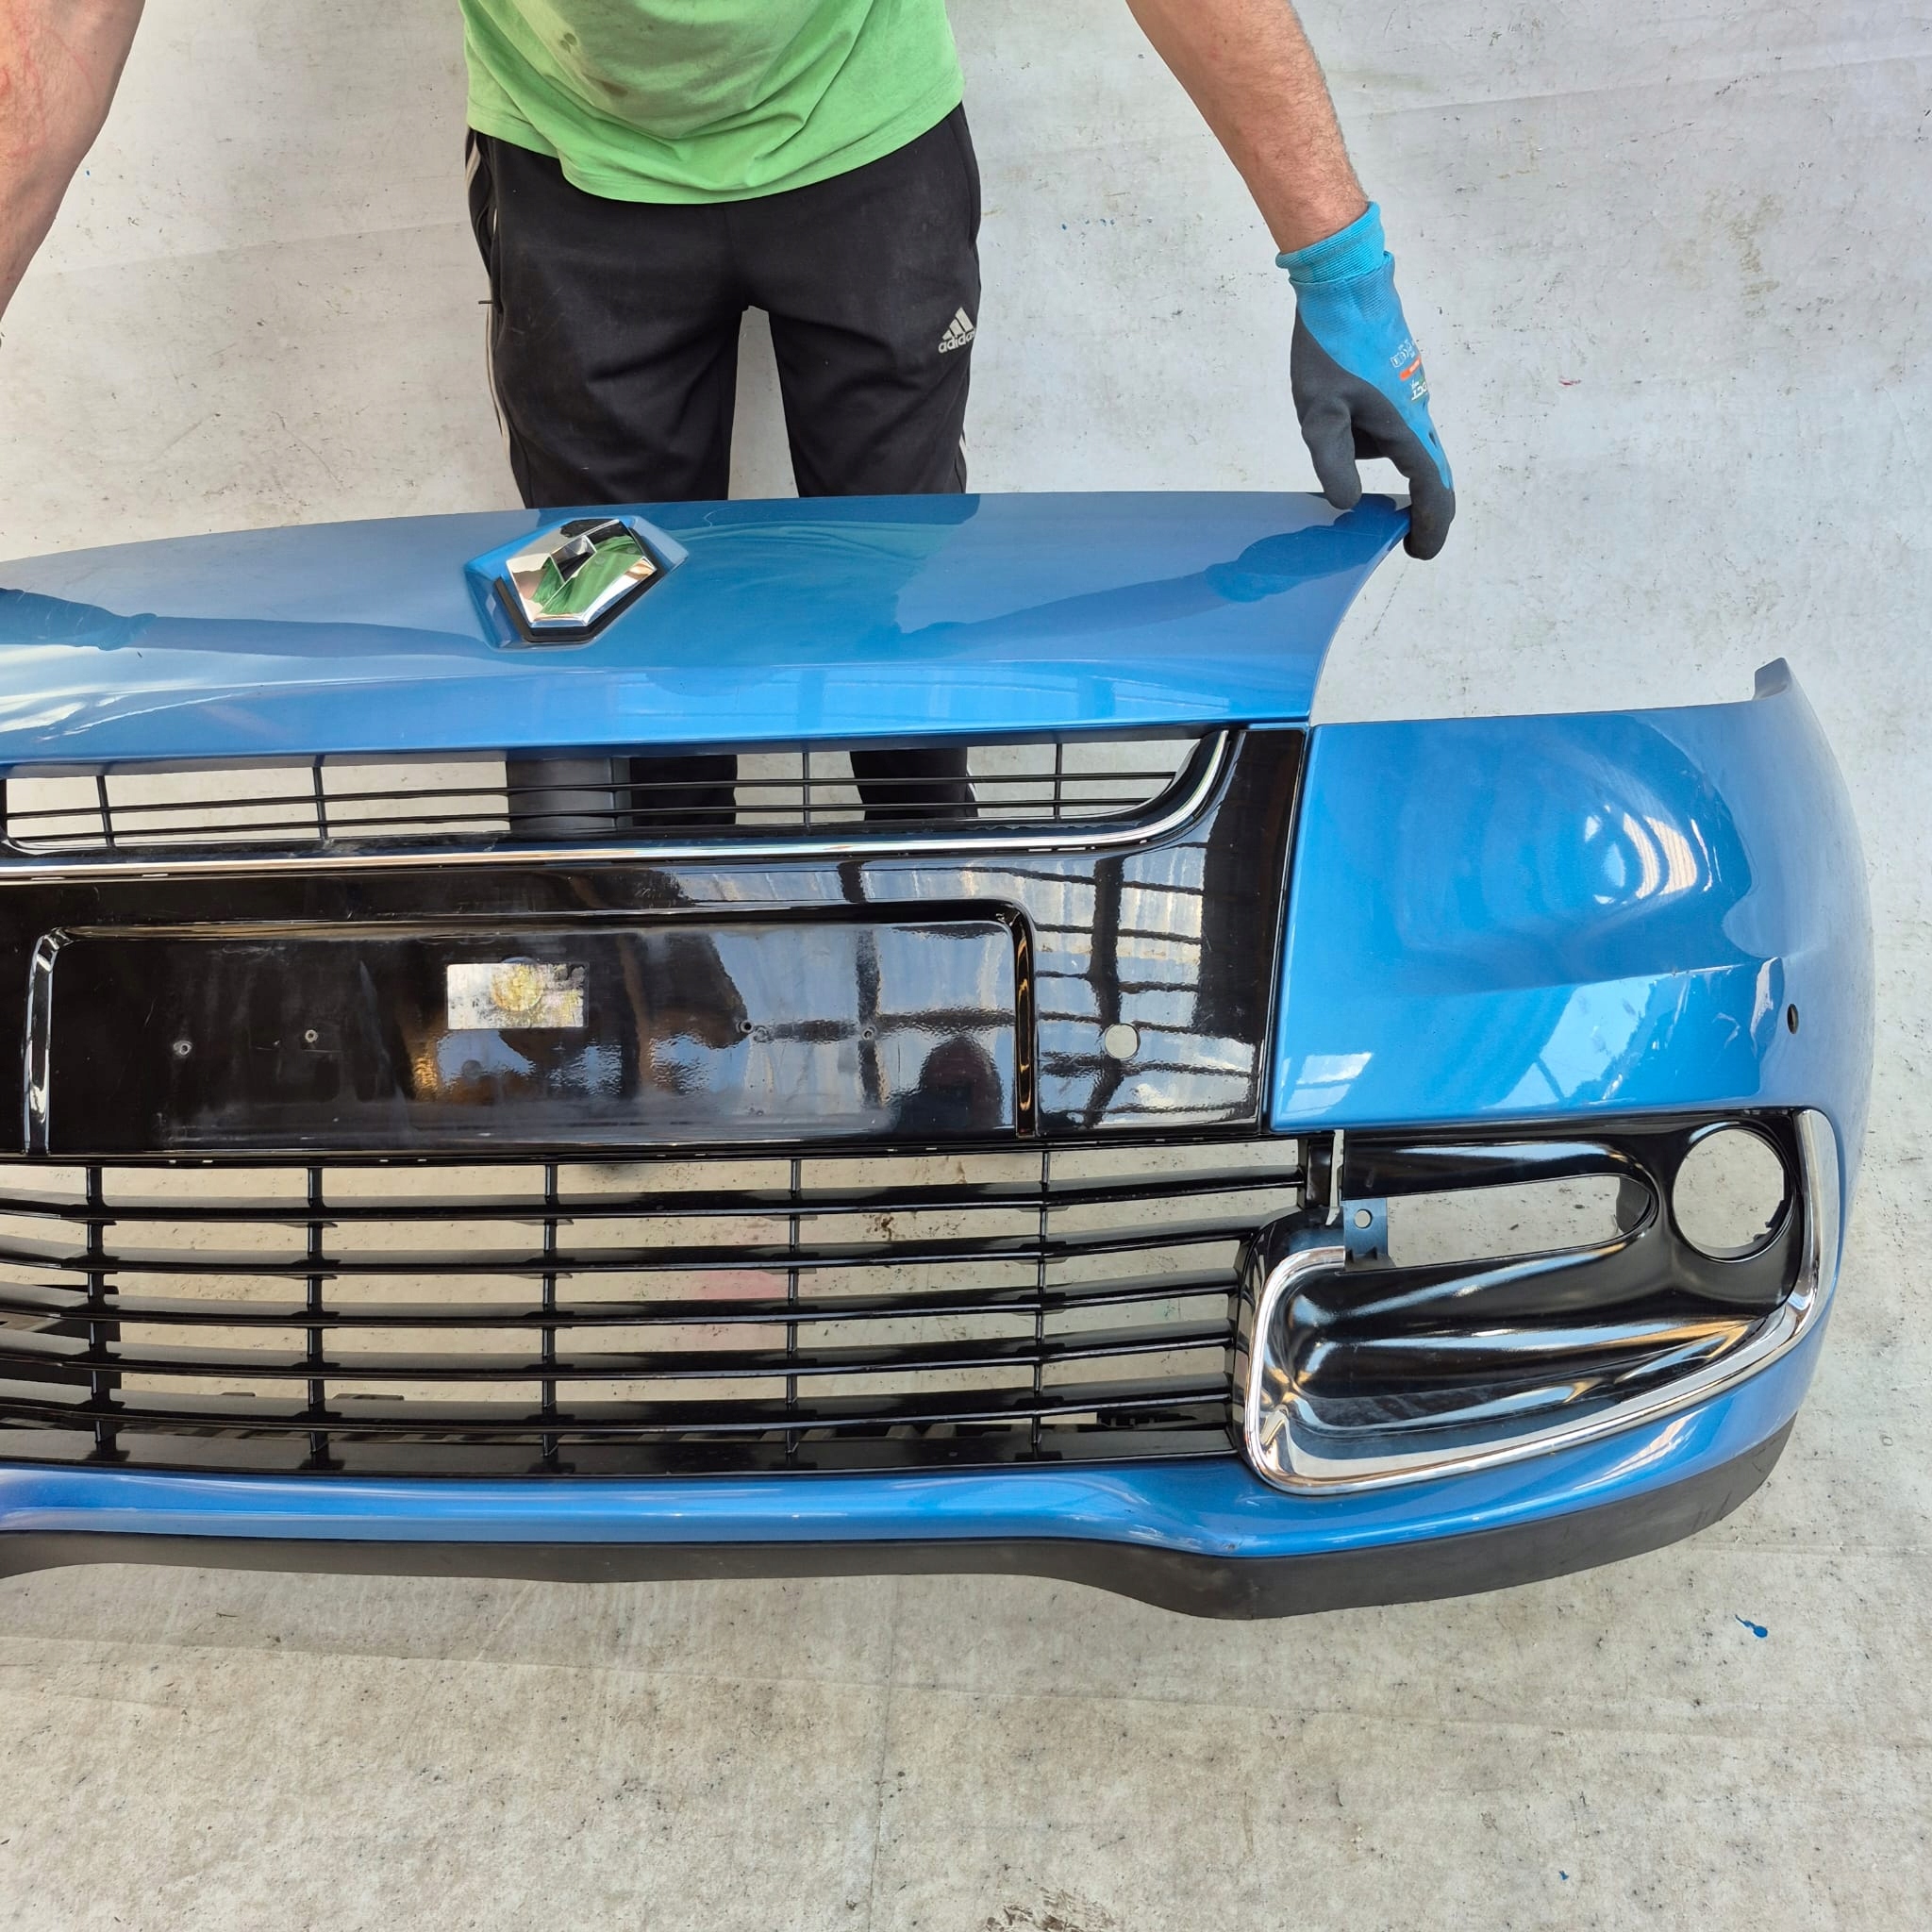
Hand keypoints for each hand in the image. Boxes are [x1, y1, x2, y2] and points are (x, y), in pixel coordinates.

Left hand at [1279, 204, 1454, 559]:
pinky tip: (1334, 422)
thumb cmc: (1331, 344)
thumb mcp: (1319, 413)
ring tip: (1334, 454)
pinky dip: (1370, 439)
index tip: (1417, 551)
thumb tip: (1346, 503)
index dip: (1429, 526)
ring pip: (1400, 444)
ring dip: (1376, 463)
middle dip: (1413, 506)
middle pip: (1426, 471)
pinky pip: (1387, 422)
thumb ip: (1334, 463)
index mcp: (1405, 426)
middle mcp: (1417, 412)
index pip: (1431, 488)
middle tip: (1388, 533)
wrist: (1344, 281)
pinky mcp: (1394, 379)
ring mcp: (1408, 393)